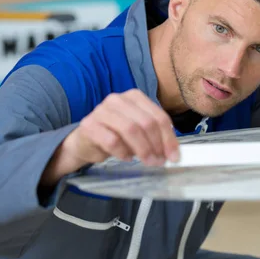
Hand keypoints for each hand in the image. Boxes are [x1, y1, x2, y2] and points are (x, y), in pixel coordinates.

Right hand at [43, 89, 179, 184]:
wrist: (85, 141)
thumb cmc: (115, 135)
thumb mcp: (139, 131)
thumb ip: (155, 136)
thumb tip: (173, 152)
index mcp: (134, 97)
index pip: (158, 116)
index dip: (168, 138)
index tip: (174, 156)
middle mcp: (118, 100)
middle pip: (146, 123)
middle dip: (156, 145)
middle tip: (160, 161)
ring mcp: (102, 110)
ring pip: (130, 130)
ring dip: (142, 150)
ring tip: (147, 161)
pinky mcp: (90, 125)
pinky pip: (112, 140)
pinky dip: (123, 152)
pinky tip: (126, 157)